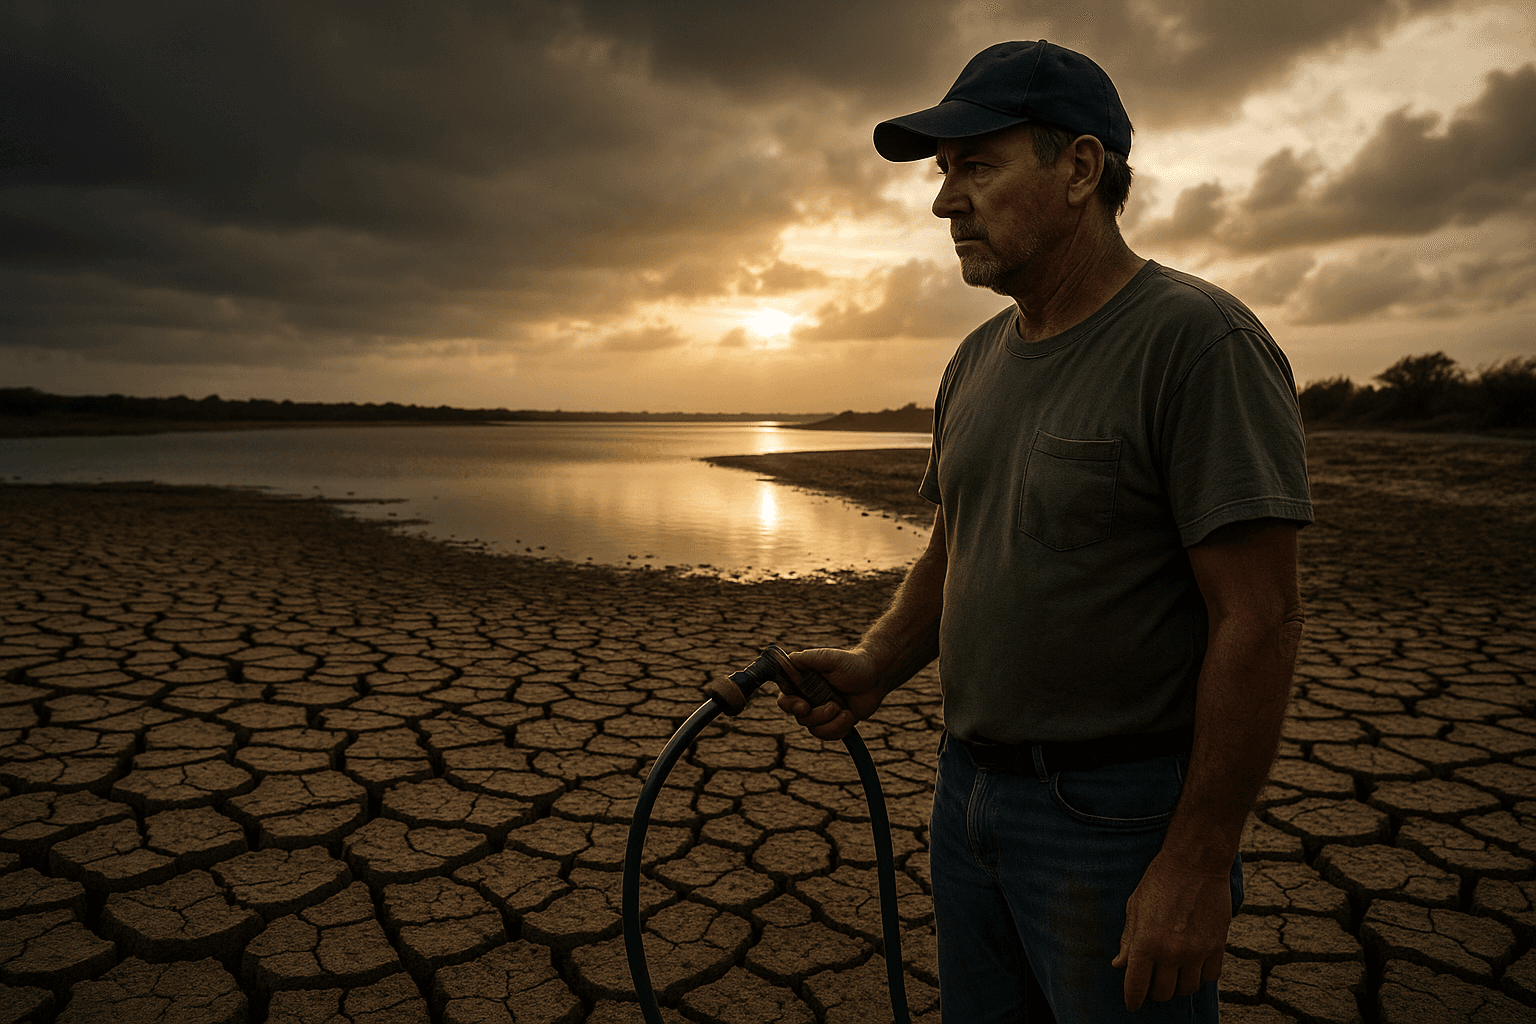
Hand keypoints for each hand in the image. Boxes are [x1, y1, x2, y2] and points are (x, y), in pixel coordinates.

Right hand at [776, 647, 882, 739]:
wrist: (877, 677)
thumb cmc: (854, 663)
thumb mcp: (830, 657)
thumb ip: (808, 658)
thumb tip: (788, 660)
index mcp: (803, 683)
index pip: (785, 700)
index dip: (791, 706)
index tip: (805, 706)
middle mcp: (809, 698)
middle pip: (800, 718)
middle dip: (818, 716)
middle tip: (834, 706)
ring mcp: (821, 711)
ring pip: (815, 729)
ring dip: (832, 723)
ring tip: (846, 712)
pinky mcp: (834, 722)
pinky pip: (829, 735)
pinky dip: (839, 729)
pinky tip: (849, 717)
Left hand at [1111, 852, 1231, 1010]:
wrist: (1194, 864)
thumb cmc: (1159, 882)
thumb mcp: (1134, 907)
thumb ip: (1128, 940)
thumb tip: (1119, 965)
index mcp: (1146, 943)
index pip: (1137, 987)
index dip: (1133, 1000)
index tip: (1133, 1003)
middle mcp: (1171, 952)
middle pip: (1164, 993)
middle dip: (1155, 991)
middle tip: (1153, 982)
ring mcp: (1196, 951)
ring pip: (1187, 989)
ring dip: (1178, 985)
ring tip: (1173, 973)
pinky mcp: (1217, 946)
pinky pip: (1210, 977)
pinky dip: (1200, 976)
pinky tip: (1193, 964)